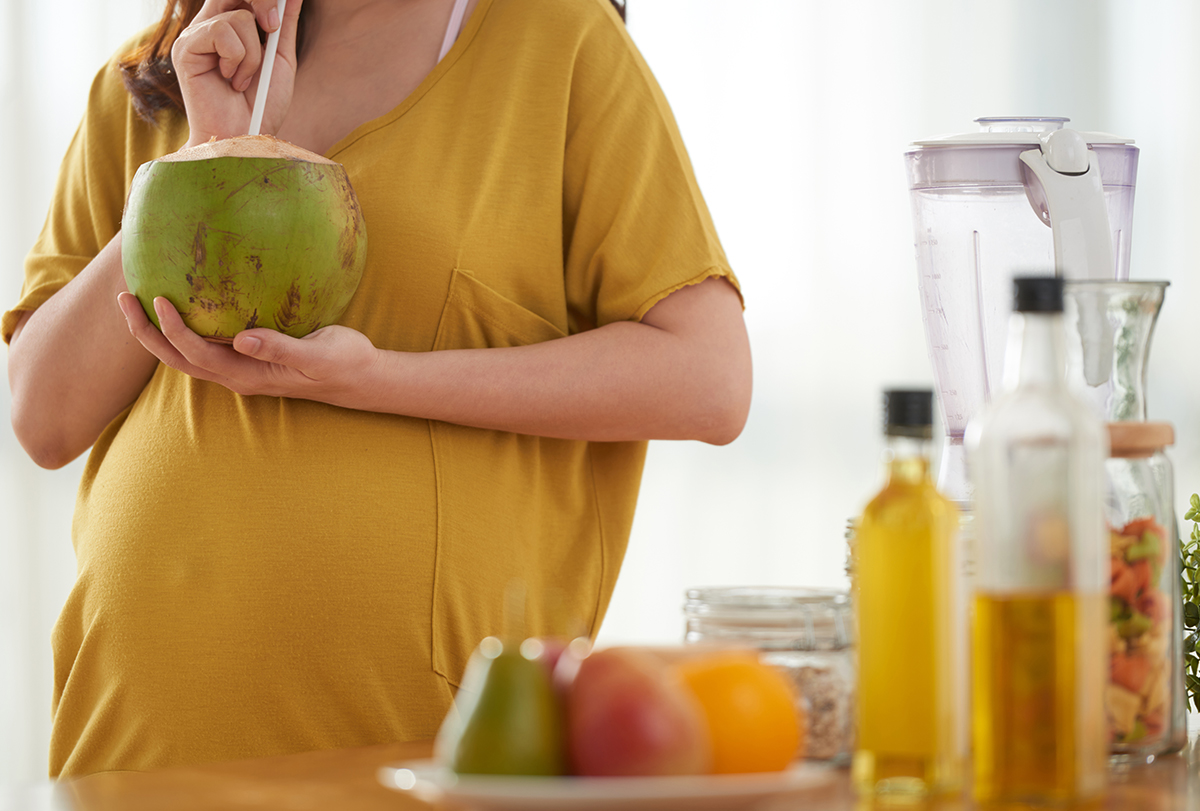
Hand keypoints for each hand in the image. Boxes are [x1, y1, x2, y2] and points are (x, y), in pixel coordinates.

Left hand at [117, 292, 380, 405]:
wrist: (360, 377)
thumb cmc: (343, 362)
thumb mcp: (317, 354)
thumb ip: (280, 347)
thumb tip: (242, 338)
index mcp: (248, 375)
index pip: (197, 354)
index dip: (173, 329)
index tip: (158, 298)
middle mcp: (236, 375)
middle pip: (177, 359)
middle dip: (147, 332)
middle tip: (124, 297)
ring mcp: (240, 369)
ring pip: (186, 355)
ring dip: (158, 333)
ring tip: (138, 301)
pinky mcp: (247, 359)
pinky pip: (204, 346)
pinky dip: (183, 329)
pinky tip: (182, 304)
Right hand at [172, 0, 303, 144]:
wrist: (245, 138)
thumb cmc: (262, 105)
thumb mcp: (281, 59)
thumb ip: (284, 24)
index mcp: (228, 26)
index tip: (278, 20)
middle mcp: (208, 26)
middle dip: (261, 3)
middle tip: (272, 29)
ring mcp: (194, 36)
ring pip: (236, 17)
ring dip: (253, 53)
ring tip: (244, 79)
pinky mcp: (185, 48)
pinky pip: (221, 32)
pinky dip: (237, 59)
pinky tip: (231, 80)